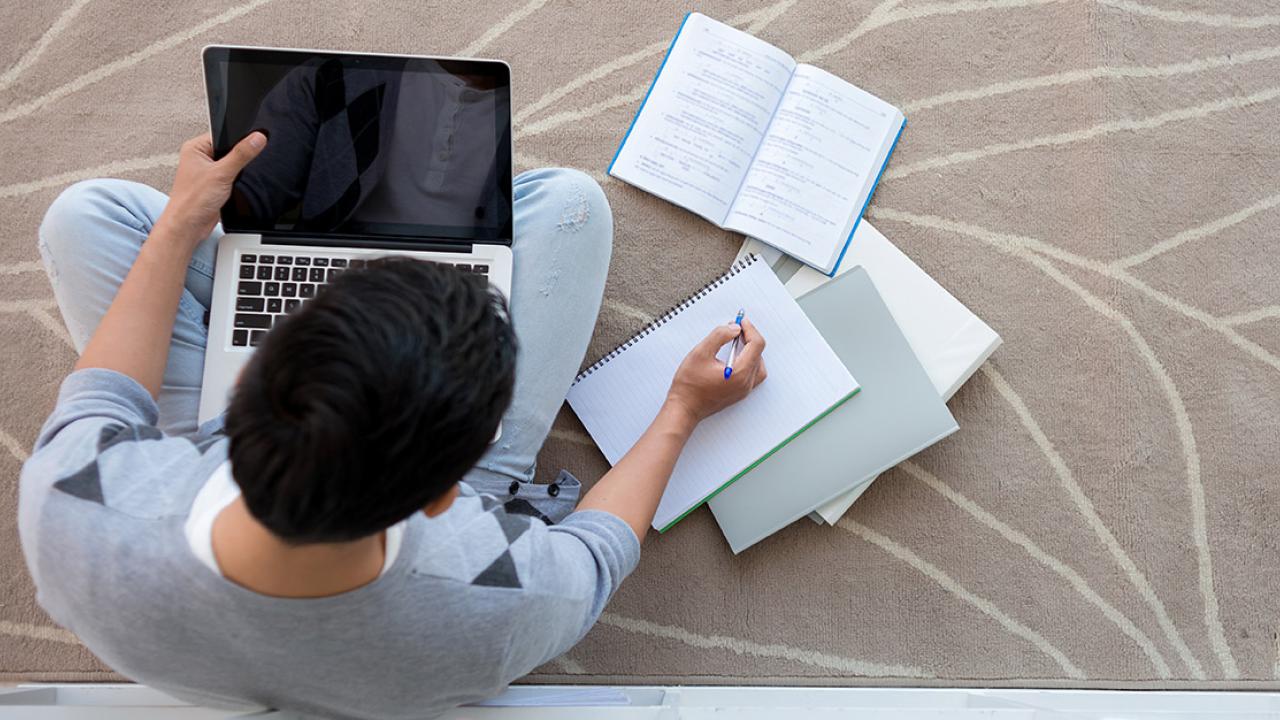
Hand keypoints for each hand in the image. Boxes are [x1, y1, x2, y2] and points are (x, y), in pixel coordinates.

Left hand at [153, 131, 265, 250]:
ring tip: (229, 181)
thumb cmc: (192, 201)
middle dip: (237, 160)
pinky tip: (231, 188)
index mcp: (195, 148)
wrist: (188, 226)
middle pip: (229, 149)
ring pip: (231, 164)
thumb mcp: (222, 173)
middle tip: (234, 170)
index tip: (252, 142)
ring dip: (235, 173)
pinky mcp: (213, 184)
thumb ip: (242, 154)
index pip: (223, 134)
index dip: (238, 139)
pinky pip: (230, 176)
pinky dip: (234, 181)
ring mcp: (206, 171)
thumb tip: (257, 138)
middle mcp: (199, 158)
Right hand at [665, 317, 766, 423]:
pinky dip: (748, 360)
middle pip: (759, 353)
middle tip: (736, 328)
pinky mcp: (739, 393)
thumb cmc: (689, 385)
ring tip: (737, 341)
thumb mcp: (700, 353)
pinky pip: (752, 374)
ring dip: (751, 350)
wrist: (684, 408)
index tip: (740, 321)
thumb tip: (735, 328)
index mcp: (740, 373)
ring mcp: (744, 390)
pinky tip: (735, 355)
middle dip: (749, 337)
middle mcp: (746, 383)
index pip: (756, 345)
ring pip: (758, 364)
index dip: (749, 329)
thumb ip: (719, 336)